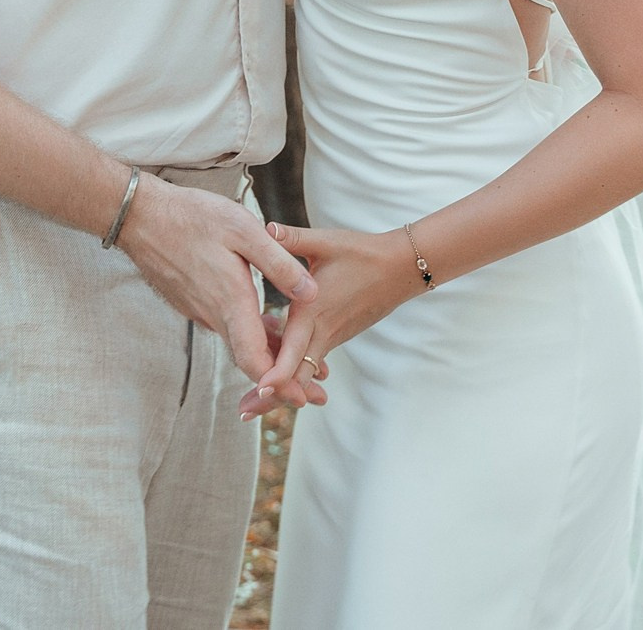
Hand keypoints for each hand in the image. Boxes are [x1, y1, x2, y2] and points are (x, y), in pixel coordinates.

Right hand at [115, 176, 318, 401]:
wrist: (140, 217)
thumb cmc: (193, 218)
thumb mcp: (244, 229)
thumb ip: (278, 263)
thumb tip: (312, 294)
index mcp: (230, 302)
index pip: (254, 362)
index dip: (279, 384)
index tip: (302, 397)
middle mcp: (213, 315)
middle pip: (251, 358)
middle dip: (283, 373)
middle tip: (318, 384)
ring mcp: (200, 310)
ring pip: (239, 340)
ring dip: (268, 350)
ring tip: (300, 348)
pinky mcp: (192, 302)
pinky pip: (226, 325)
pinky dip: (249, 331)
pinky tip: (268, 320)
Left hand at [240, 222, 417, 415]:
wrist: (400, 268)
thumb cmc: (360, 252)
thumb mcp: (324, 242)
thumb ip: (292, 238)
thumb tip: (265, 228)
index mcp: (313, 310)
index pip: (294, 351)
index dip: (277, 373)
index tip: (258, 391)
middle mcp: (321, 330)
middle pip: (297, 375)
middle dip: (270, 396)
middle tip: (243, 414)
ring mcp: (331, 337)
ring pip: (305, 374)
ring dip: (281, 390)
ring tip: (253, 406)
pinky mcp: (335, 337)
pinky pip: (313, 363)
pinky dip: (296, 375)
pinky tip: (278, 382)